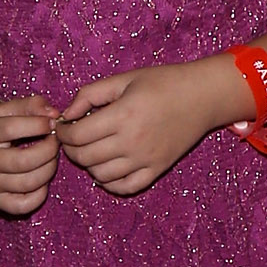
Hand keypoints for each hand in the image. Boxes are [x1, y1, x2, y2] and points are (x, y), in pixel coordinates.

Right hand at [0, 94, 60, 216]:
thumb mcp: (1, 110)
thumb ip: (29, 105)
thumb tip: (54, 114)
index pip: (13, 128)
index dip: (39, 124)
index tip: (51, 122)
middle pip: (25, 161)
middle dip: (49, 149)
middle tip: (54, 141)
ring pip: (28, 183)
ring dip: (49, 169)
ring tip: (50, 157)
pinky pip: (23, 205)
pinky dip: (40, 194)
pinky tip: (40, 179)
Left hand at [56, 61, 232, 197]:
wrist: (204, 96)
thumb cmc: (164, 82)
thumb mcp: (124, 79)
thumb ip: (90, 94)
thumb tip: (67, 115)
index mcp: (122, 115)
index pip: (76, 136)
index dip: (62, 132)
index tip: (62, 126)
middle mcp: (132, 141)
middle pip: (84, 157)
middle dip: (70, 149)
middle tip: (73, 138)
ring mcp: (145, 159)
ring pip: (100, 175)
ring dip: (88, 164)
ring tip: (92, 149)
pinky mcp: (157, 169)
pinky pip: (125, 187)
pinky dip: (110, 182)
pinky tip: (107, 168)